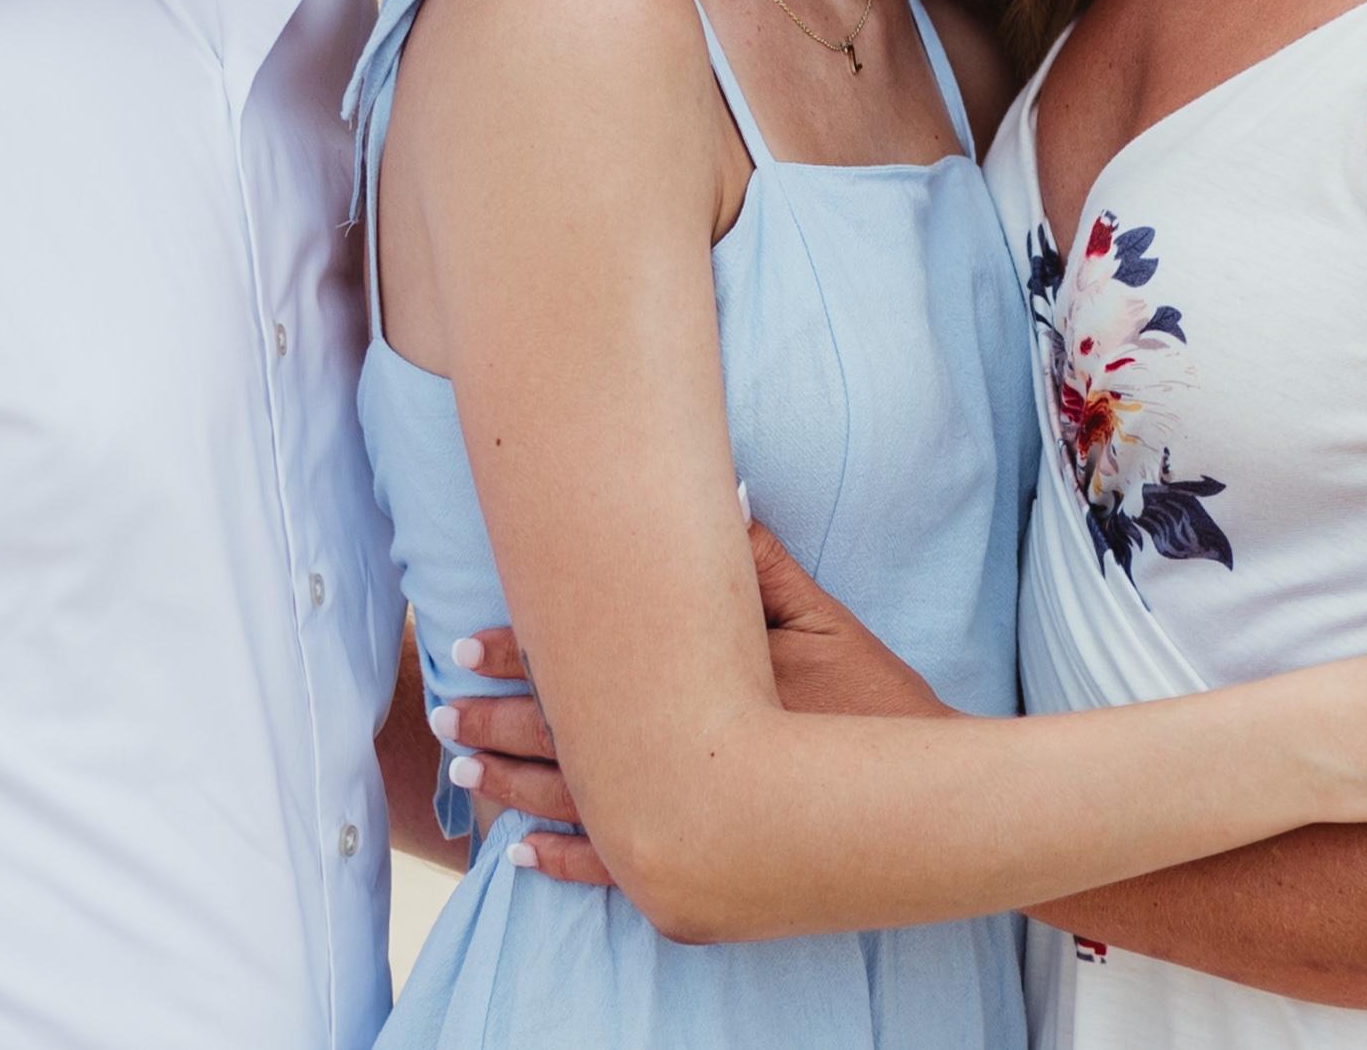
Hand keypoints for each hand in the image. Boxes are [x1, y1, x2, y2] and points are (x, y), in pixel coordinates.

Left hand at [441, 521, 943, 885]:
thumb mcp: (820, 616)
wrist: (921, 792)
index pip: (590, 668)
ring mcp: (693, 818)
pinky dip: (565, 863)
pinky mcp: (705, 861)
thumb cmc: (873, 698)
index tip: (469, 644)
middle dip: (499, 723)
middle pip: (568, 739)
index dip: (524, 655)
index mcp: (700, 688)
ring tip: (464, 772)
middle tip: (445, 710)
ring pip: (579, 805)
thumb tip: (715, 497)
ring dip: (515, 788)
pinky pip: (617, 868)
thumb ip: (759, 562)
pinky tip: (521, 858)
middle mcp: (684, 758)